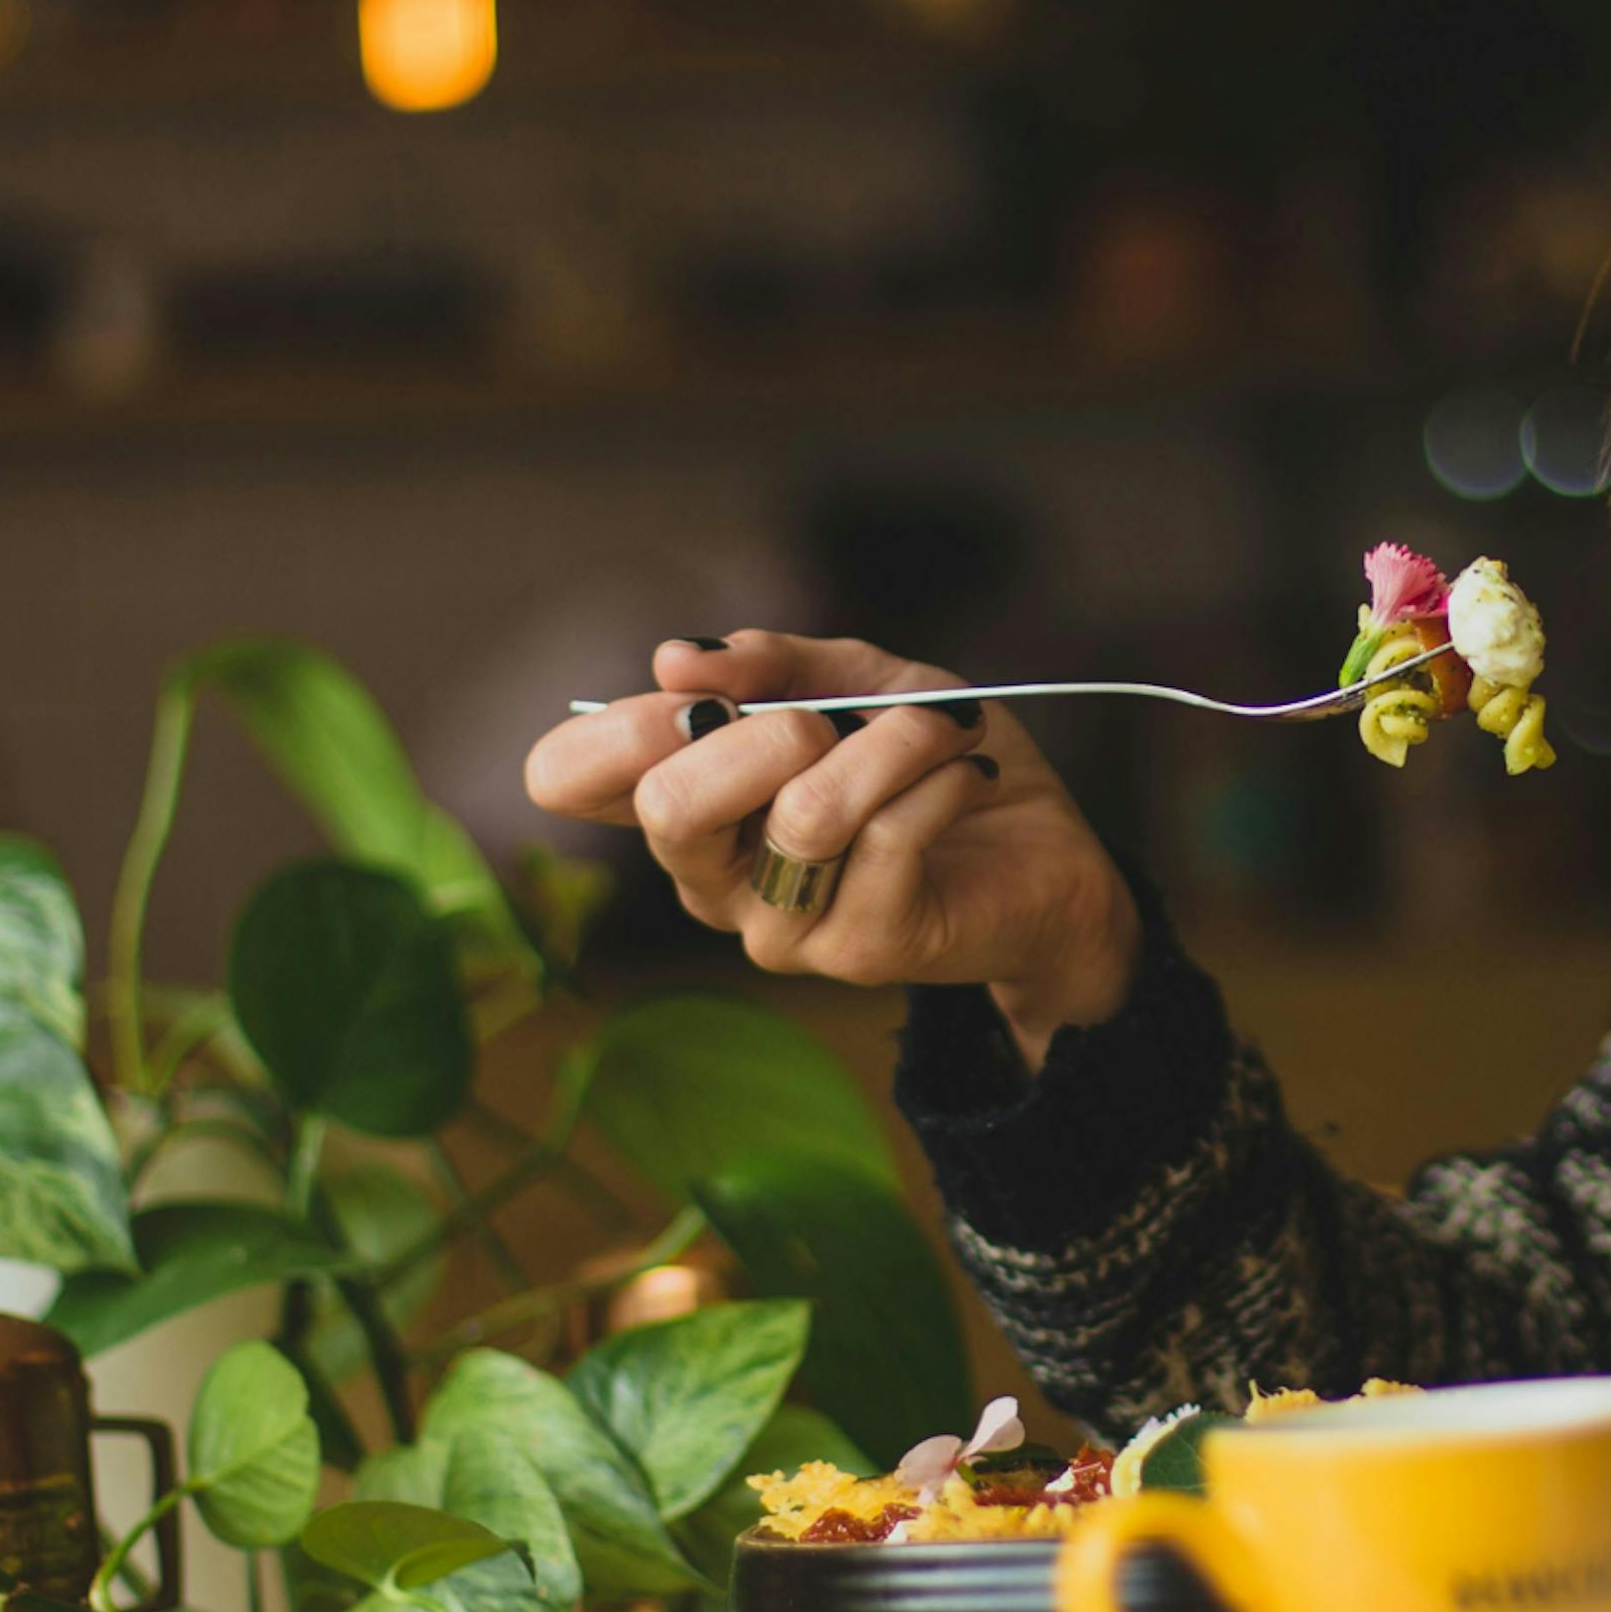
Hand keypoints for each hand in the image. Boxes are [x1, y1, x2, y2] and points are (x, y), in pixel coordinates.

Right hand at [524, 632, 1139, 1061]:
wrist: (1044, 854)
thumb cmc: (930, 761)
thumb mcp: (855, 680)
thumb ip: (772, 662)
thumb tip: (675, 660)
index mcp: (686, 806)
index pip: (566, 779)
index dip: (617, 725)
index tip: (701, 692)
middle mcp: (711, 879)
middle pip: (668, 806)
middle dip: (763, 731)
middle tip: (832, 718)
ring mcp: (779, 928)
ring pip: (805, 814)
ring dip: (891, 743)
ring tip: (943, 726)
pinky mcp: (860, 951)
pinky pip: (890, 836)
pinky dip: (940, 776)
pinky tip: (968, 772)